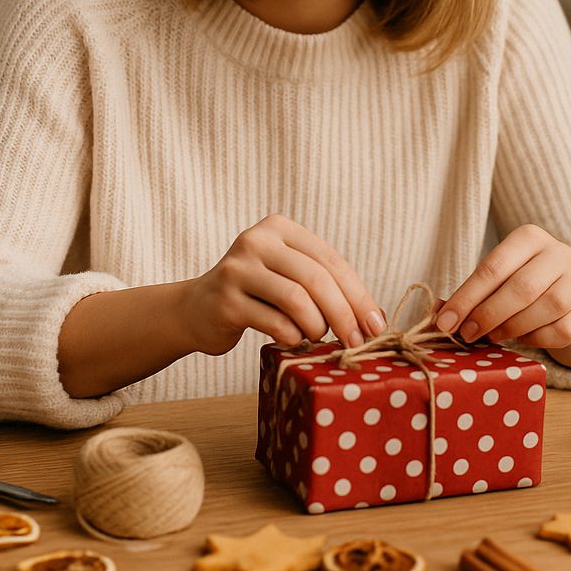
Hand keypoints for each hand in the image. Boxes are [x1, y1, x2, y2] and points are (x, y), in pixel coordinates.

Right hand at [180, 214, 385, 355]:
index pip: (330, 259)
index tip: (375, 325)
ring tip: (316, 337)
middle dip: (345, 315)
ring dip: (317, 326)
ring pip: (297, 300)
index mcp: (279, 228)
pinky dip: (293, 337)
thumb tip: (372, 318)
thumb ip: (323, 284)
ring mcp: (237, 270)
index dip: (358, 295)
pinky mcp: (226, 301)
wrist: (195, 310)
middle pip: (316, 279)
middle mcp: (256, 241)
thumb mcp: (286, 275)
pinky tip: (292, 339)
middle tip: (357, 342)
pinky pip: (275, 322)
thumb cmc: (255, 295)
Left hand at [434, 224, 570, 368]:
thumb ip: (469, 294)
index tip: (446, 321)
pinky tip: (522, 337)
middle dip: (488, 315)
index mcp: (530, 237)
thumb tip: (438, 315)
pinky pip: (560, 330)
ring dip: (512, 327)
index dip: (467, 297)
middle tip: (468, 333)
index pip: (494, 266)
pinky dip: (536, 339)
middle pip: (522, 288)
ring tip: (493, 335)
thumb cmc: (518, 282)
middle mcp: (558, 253)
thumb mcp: (494, 279)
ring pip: (545, 308)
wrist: (563, 294)